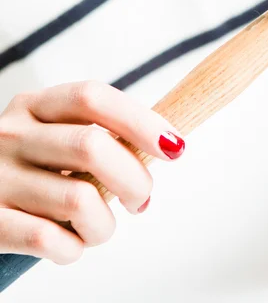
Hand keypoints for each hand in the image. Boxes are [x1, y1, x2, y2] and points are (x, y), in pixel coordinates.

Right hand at [0, 81, 184, 263]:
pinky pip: (51, 240)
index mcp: (36, 106)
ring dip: (105, 225)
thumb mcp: (57, 135)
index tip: (174, 147)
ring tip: (98, 227)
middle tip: (140, 200)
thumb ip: (104, 136)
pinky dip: (75, 248)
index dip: (142, 121)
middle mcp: (11, 135)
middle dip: (135, 180)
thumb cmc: (33, 170)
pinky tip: (70, 241)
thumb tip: (168, 146)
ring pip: (79, 200)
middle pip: (93, 147)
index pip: (93, 97)